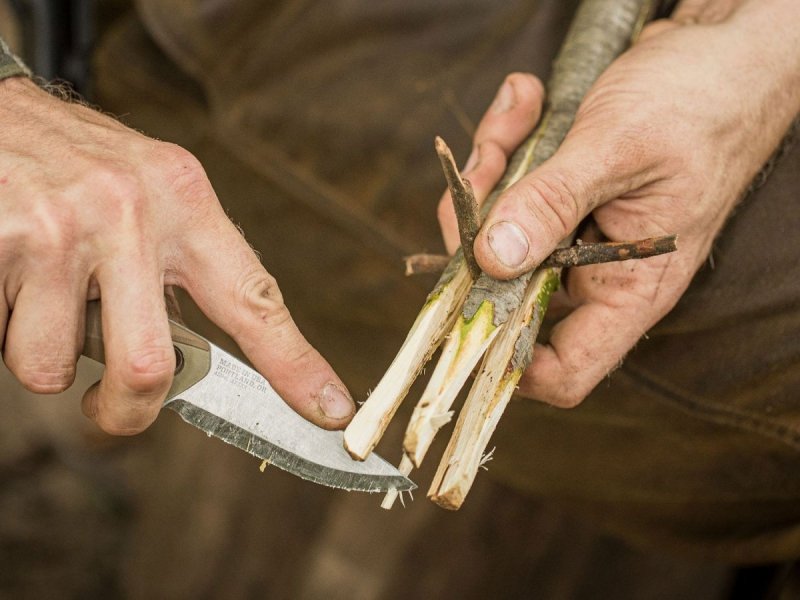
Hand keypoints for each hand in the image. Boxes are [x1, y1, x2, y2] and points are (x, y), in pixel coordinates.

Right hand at [0, 77, 354, 432]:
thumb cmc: (75, 163)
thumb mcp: (150, 191)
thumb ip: (181, 264)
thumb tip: (199, 360)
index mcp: (184, 201)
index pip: (254, 298)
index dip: (295, 365)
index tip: (330, 411)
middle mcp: (129, 212)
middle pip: (148, 370)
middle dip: (124, 410)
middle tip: (109, 404)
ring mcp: (58, 229)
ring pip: (51, 366)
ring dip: (42, 353)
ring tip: (40, 295)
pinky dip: (4, 327)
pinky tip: (9, 279)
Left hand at [440, 1, 799, 406]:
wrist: (721, 55)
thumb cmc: (700, 102)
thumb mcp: (622, 149)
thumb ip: (554, 203)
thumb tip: (492, 260)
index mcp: (629, 288)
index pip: (563, 370)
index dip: (505, 359)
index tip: (462, 305)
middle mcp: (597, 272)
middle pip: (503, 292)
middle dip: (477, 231)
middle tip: (487, 167)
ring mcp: (574, 235)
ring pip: (494, 233)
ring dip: (489, 171)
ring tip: (519, 113)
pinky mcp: (557, 199)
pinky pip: (505, 187)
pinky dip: (503, 142)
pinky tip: (526, 101)